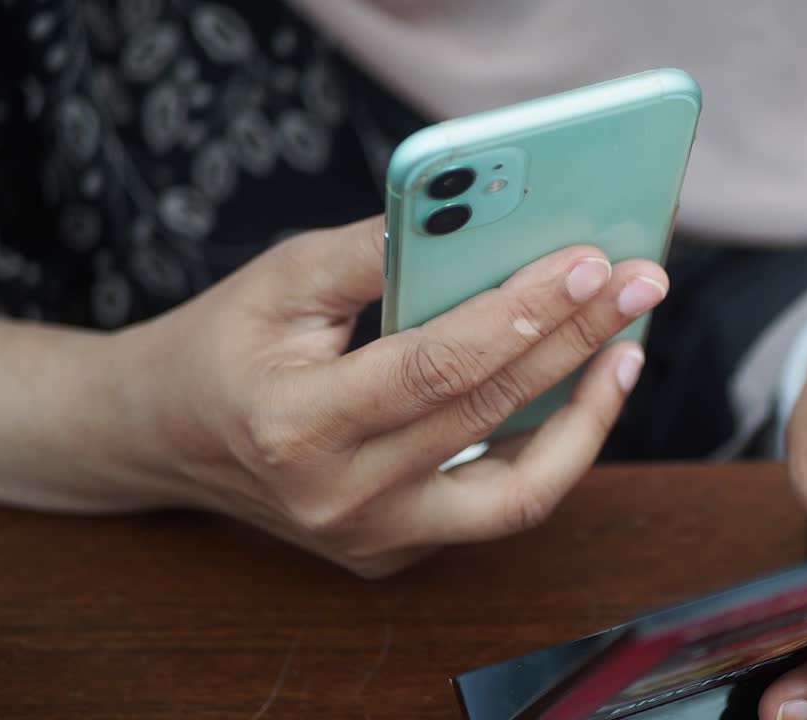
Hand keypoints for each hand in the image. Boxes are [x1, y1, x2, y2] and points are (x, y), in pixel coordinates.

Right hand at [103, 216, 666, 575]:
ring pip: (515, 494)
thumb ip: (377, 249)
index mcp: (295, 425)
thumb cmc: (224, 346)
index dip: (522, 313)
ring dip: (587, 419)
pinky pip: (495, 505)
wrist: (166, 438)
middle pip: (487, 417)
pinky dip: (546, 447)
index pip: (434, 368)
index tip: (590, 261)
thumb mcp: (283, 279)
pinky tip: (580, 391)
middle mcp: (337, 500)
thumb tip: (483, 217)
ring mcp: (372, 539)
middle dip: (577, 342)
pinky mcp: (396, 553)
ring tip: (627, 350)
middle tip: (640, 285)